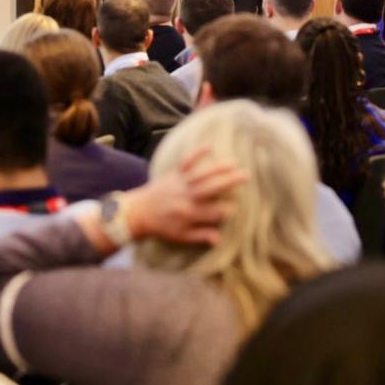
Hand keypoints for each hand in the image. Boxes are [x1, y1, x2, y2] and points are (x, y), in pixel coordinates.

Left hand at [125, 147, 246, 245]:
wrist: (138, 213)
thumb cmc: (162, 226)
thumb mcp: (181, 236)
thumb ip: (201, 236)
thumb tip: (220, 239)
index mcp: (189, 215)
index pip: (212, 212)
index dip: (225, 210)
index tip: (235, 208)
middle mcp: (187, 198)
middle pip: (211, 189)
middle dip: (229, 182)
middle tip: (246, 175)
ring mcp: (181, 184)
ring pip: (202, 174)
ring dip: (218, 167)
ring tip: (235, 163)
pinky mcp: (175, 174)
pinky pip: (186, 162)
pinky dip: (197, 153)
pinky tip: (210, 146)